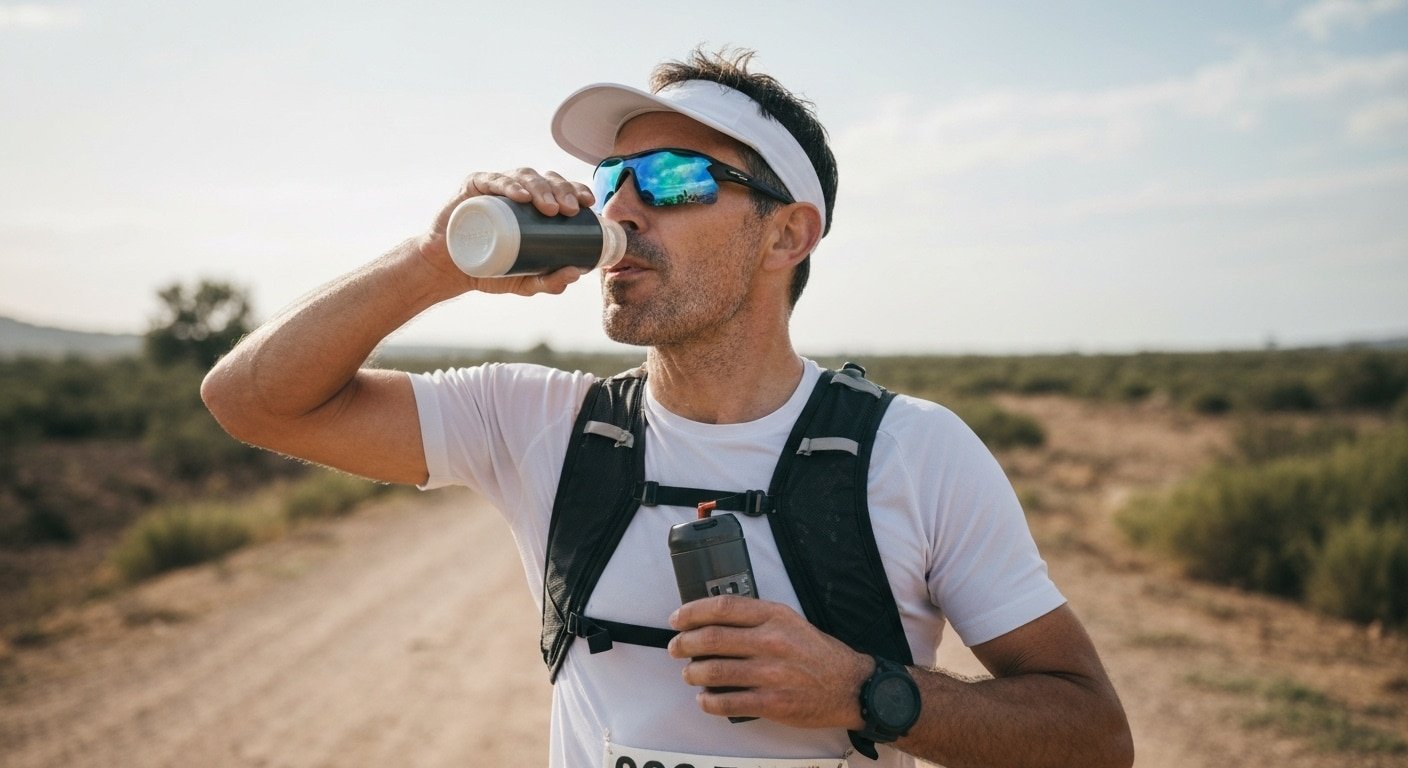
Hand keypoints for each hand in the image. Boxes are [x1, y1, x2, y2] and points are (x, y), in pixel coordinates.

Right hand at [419, 168, 597, 296]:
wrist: (450, 270)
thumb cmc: (490, 269)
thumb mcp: (525, 282)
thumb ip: (549, 281)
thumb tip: (577, 273)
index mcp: (534, 205)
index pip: (560, 190)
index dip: (576, 190)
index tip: (588, 204)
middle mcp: (517, 191)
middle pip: (546, 180)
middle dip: (562, 191)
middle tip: (570, 210)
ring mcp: (495, 187)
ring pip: (523, 177)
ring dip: (540, 188)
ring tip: (550, 208)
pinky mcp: (473, 188)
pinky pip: (492, 180)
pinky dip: (508, 185)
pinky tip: (520, 195)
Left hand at [667, 595, 873, 729]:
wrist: (849, 686)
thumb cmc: (818, 654)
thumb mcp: (791, 622)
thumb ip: (757, 618)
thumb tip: (715, 621)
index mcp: (775, 617)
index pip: (722, 607)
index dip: (692, 612)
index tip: (678, 619)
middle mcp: (771, 642)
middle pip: (711, 638)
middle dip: (684, 643)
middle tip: (676, 648)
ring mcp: (770, 674)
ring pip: (714, 671)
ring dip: (693, 673)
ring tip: (690, 673)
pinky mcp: (772, 703)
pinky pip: (727, 702)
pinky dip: (709, 701)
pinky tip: (705, 699)